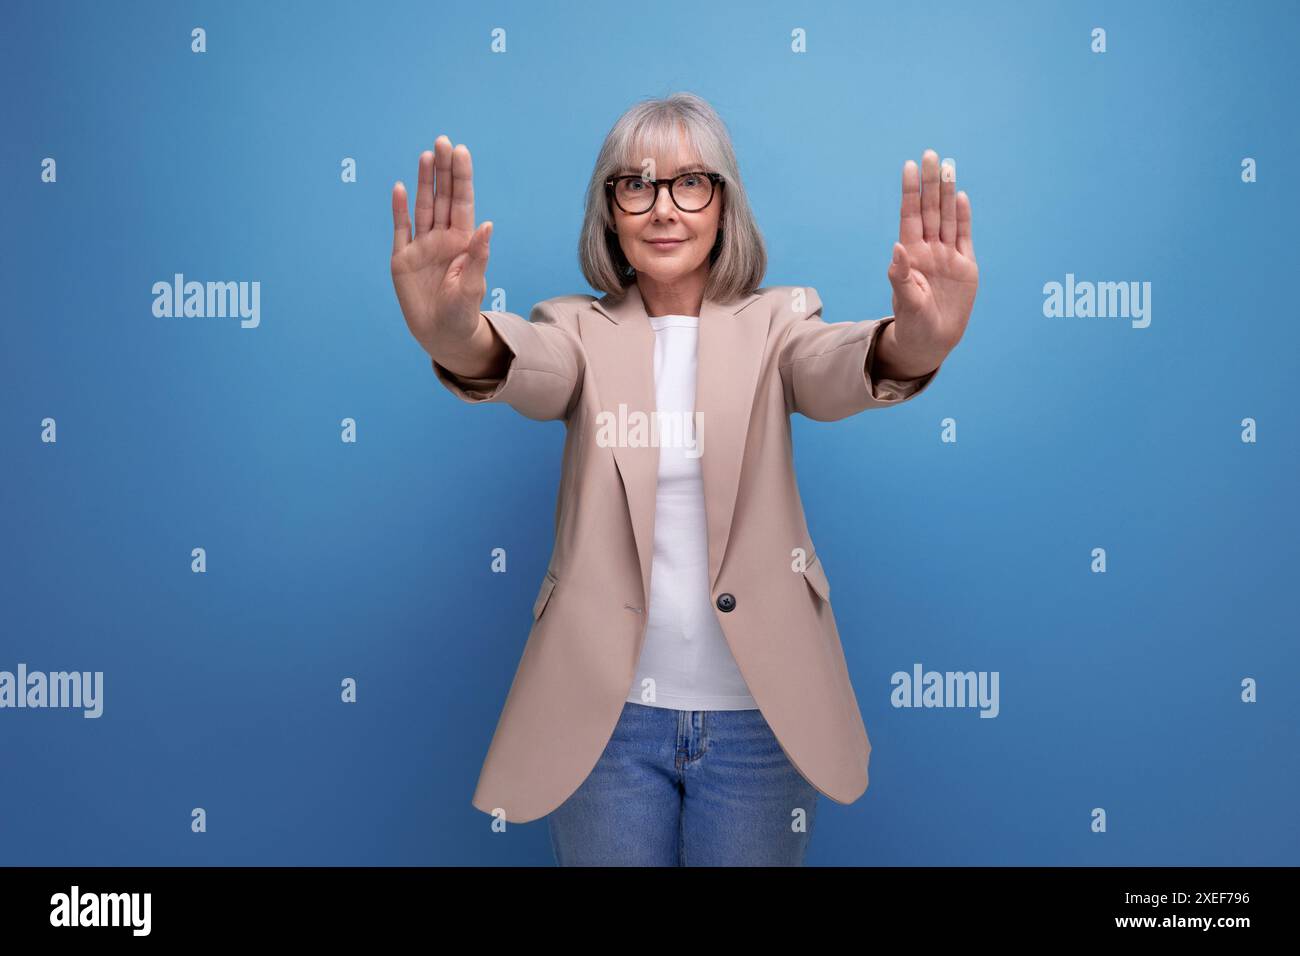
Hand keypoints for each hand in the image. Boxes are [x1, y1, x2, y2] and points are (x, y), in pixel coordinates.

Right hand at [390, 136, 492, 357]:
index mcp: (463, 242)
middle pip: (442, 197)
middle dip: (443, 170)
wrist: (442, 335)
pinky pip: (401, 229)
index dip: (461, 178)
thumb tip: (488, 225)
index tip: (461, 152)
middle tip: (443, 142)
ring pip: (423, 207)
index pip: (462, 202)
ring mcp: (421, 246)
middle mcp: (442, 238)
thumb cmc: (463, 313)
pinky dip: (399, 209)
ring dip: (423, 182)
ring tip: (426, 156)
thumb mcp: (473, 286)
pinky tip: (399, 187)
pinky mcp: (402, 259)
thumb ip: (479, 255)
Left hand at [885, 149, 977, 368]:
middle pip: (930, 209)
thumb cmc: (913, 322)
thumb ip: (901, 275)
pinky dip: (963, 216)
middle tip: (930, 154)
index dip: (910, 191)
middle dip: (930, 183)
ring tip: (948, 165)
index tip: (908, 166)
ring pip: (948, 217)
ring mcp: (947, 256)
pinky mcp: (965, 266)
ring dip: (948, 192)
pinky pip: (964, 236)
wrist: (932, 340)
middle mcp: (928, 250)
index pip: (910, 215)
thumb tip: (897, 247)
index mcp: (910, 255)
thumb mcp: (905, 301)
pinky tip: (961, 196)